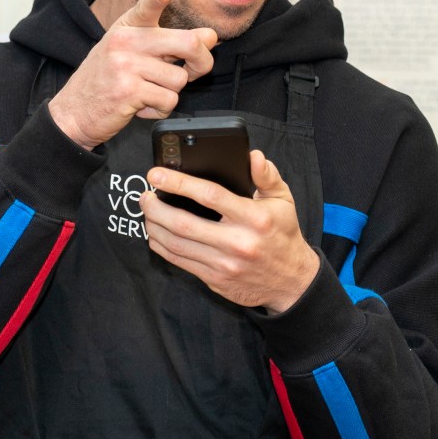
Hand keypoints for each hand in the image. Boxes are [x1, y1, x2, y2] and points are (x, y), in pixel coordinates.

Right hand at [48, 0, 216, 149]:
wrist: (73, 112)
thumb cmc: (105, 81)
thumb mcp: (128, 53)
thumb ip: (167, 43)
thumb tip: (209, 37)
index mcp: (126, 28)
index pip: (145, 8)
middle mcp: (125, 42)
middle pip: (187, 44)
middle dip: (202, 61)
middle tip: (196, 71)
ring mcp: (125, 66)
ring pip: (180, 79)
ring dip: (170, 93)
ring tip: (148, 93)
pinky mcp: (128, 91)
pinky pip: (168, 101)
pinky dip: (160, 109)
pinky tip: (141, 106)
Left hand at [142, 150, 319, 312]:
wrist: (292, 282)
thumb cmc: (284, 234)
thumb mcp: (283, 200)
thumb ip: (267, 175)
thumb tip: (253, 156)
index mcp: (253, 218)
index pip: (209, 196)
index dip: (179, 182)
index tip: (157, 174)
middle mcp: (237, 243)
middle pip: (184, 223)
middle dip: (156, 207)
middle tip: (145, 195)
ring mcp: (224, 264)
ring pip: (177, 245)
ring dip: (154, 226)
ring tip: (147, 211)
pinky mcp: (215, 280)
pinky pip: (180, 262)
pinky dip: (162, 247)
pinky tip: (155, 234)